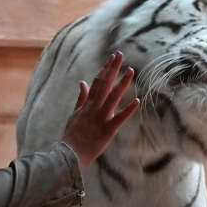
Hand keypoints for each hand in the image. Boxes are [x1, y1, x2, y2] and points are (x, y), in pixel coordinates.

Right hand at [60, 52, 140, 168]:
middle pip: (104, 84)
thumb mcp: (75, 113)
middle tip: (120, 54)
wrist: (68, 153)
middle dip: (113, 68)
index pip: (98, 81)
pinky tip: (137, 101)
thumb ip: (81, 98)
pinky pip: (119, 118)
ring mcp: (101, 118)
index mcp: (88, 104)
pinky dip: (128, 110)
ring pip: (113, 97)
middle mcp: (94, 107)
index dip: (106, 69)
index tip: (112, 58)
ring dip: (122, 83)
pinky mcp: (107, 130)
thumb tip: (83, 82)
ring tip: (131, 71)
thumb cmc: (72, 135)